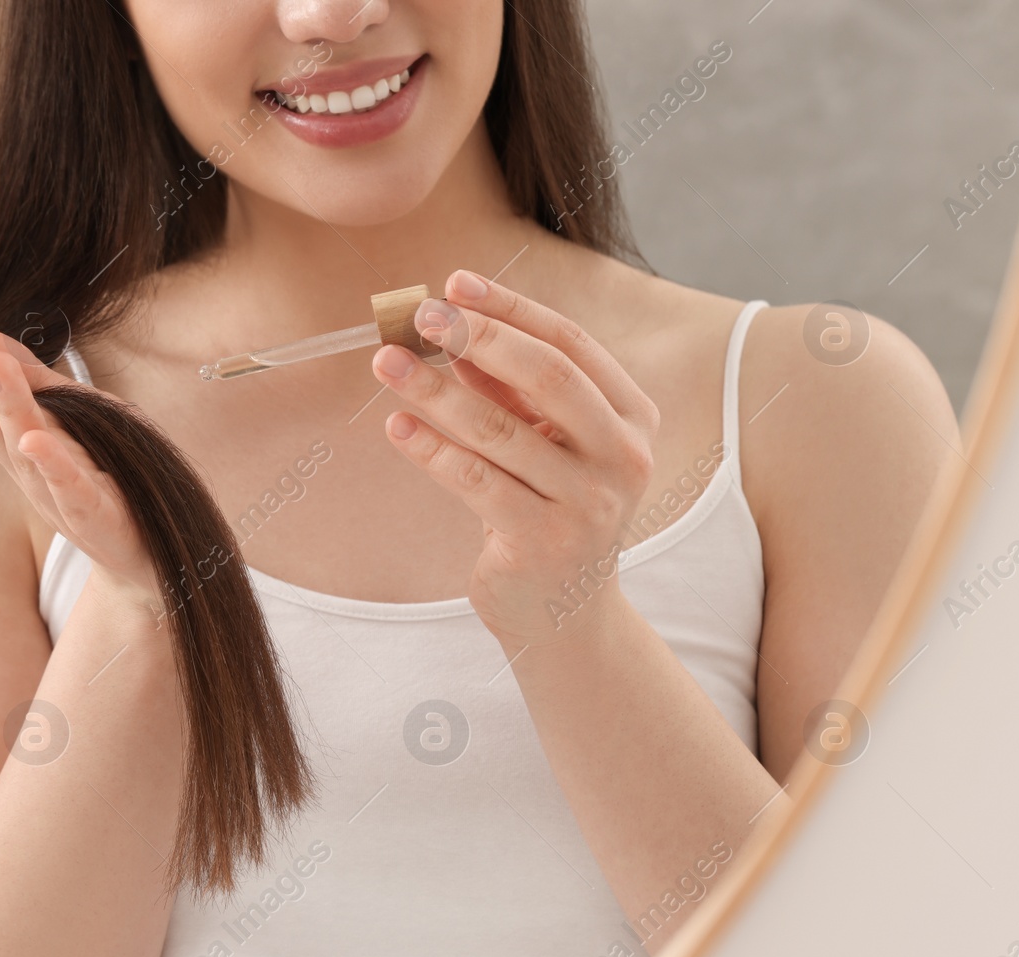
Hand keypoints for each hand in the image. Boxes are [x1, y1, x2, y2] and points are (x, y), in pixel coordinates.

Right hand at [0, 310, 162, 609]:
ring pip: (22, 441)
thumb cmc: (103, 474)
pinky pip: (68, 485)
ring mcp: (54, 490)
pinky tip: (35, 440)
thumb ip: (31, 381)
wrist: (148, 548)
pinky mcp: (91, 512)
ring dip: (7, 398)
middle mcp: (24, 466)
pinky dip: (51, 461)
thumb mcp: (68, 416)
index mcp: (14, 442)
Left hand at [370, 270, 661, 649]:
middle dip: (479, 338)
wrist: (565, 611)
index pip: (570, 344)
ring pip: (500, 431)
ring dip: (436, 391)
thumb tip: (451, 330)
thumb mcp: (542, 441)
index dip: (510, 310)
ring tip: (386, 363)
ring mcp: (589, 502)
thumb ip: (508, 390)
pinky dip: (431, 450)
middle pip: (549, 376)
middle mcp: (623, 455)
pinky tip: (396, 426)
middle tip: (421, 316)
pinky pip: (476, 482)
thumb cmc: (549, 506)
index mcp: (632, 416)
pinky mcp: (544, 542)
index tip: (455, 284)